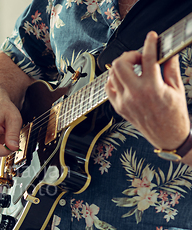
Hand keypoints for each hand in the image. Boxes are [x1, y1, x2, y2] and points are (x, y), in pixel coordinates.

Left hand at [105, 31, 189, 151]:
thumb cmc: (174, 115)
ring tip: (134, 67)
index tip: (151, 37)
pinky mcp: (118, 107)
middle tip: (139, 57)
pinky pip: (108, 88)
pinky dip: (114, 80)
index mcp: (152, 88)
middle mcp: (135, 94)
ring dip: (122, 67)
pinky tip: (125, 79)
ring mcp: (124, 101)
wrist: (167, 136)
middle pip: (119, 64)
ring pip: (111, 75)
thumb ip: (171, 67)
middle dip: (129, 55)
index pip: (148, 58)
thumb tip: (168, 51)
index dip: (149, 43)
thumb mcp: (177, 88)